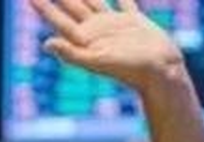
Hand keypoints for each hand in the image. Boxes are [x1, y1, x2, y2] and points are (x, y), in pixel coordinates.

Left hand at [28, 0, 185, 94]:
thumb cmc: (130, 70)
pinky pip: (124, 1)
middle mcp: (95, 30)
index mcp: (84, 39)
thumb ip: (71, 53)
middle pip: (72, 6)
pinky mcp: (133, 21)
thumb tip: (46, 43)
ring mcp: (113, 25)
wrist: (161, 72)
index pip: (57, 19)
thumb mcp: (98, 62)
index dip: (43, 8)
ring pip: (93, 1)